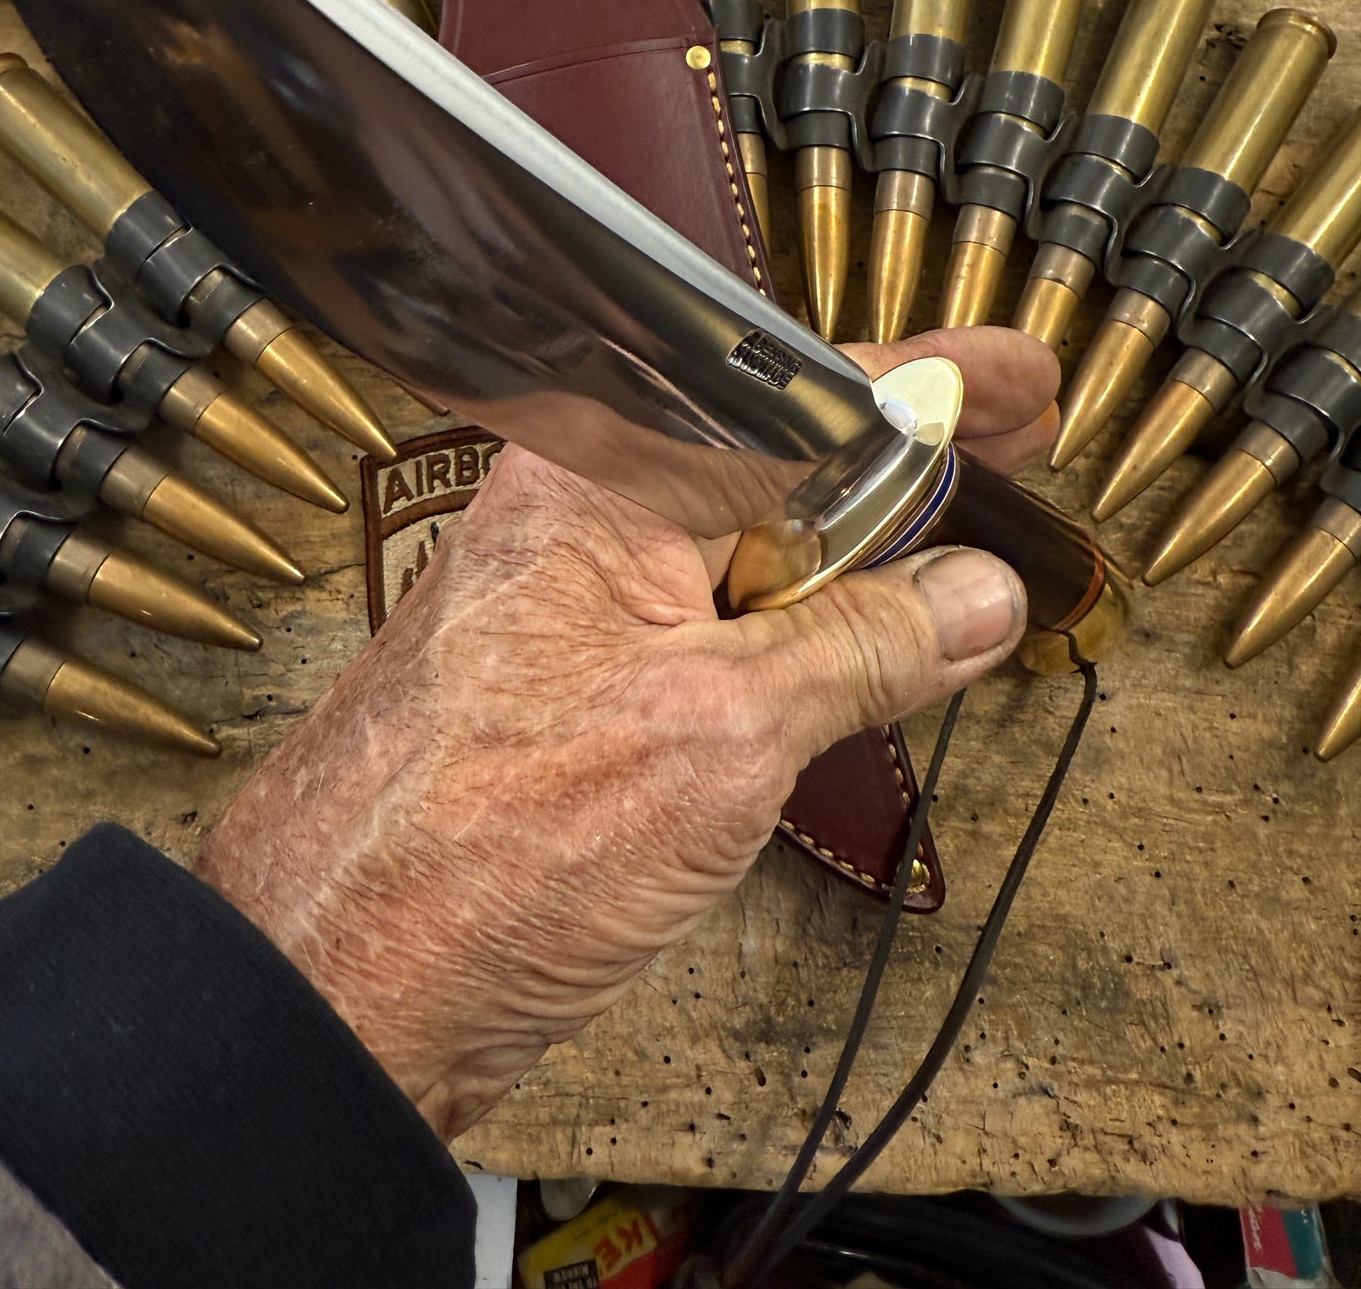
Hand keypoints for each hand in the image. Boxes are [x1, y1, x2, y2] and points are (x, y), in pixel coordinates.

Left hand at [199, 328, 1057, 1139]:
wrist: (338, 984)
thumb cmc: (484, 853)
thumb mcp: (721, 739)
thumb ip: (862, 649)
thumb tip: (979, 593)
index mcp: (601, 476)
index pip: (798, 393)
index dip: (928, 382)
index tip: (1024, 380)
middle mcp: (581, 511)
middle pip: (777, 454)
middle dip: (908, 458)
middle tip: (1021, 444)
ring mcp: (573, 595)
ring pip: (746, 541)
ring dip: (860, 549)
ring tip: (969, 550)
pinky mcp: (572, 674)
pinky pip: (707, 613)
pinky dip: (797, 620)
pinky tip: (867, 635)